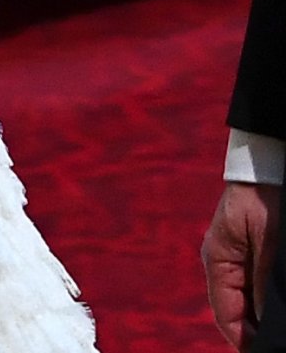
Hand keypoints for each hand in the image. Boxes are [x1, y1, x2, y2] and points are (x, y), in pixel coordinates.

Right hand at [202, 182, 279, 348]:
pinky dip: (266, 301)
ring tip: (278, 328)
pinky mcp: (250, 250)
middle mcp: (222, 261)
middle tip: (275, 341)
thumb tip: (263, 322)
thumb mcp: (268, 243)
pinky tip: (277, 306)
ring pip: (247, 301)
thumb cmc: (265, 198)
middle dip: (256, 330)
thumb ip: (263, 284)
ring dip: (262, 316)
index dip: (243, 341)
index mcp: (218, 259)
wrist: (269, 163)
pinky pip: (254, 285)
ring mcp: (236, 256)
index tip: (264, 352)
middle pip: (236, 311)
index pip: (225, 314)